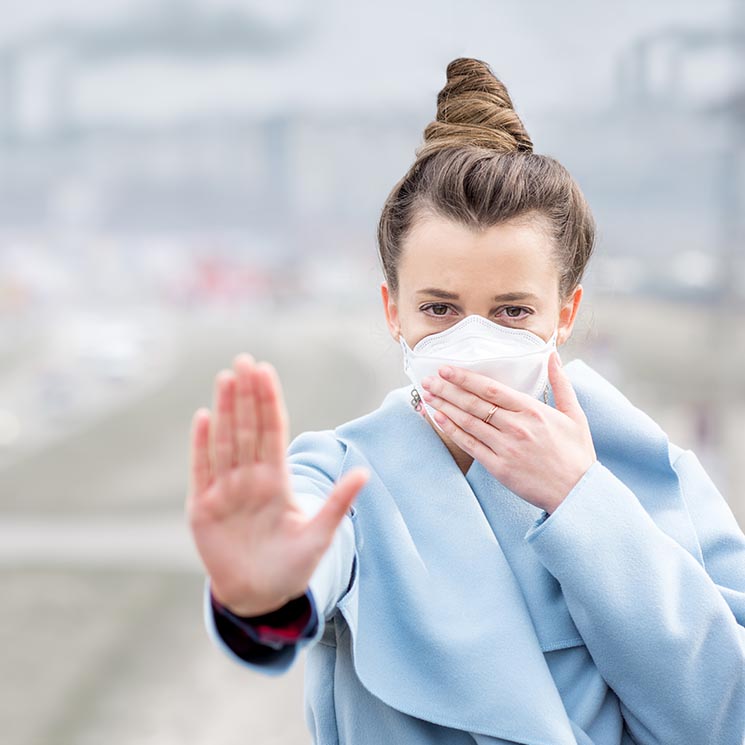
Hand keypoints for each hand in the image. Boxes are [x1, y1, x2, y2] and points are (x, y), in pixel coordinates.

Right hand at [186, 354, 368, 616]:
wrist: (260, 596)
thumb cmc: (292, 565)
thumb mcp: (319, 534)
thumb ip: (337, 503)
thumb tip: (364, 472)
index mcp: (277, 480)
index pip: (273, 432)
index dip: (269, 402)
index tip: (266, 371)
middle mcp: (250, 479)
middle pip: (248, 429)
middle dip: (247, 395)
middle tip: (244, 360)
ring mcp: (225, 491)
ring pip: (225, 442)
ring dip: (226, 411)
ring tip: (226, 378)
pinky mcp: (203, 508)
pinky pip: (201, 470)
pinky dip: (201, 445)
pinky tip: (203, 418)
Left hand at [420, 352, 595, 513]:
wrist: (577, 493)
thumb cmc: (576, 454)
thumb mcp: (574, 415)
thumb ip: (560, 383)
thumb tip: (552, 355)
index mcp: (533, 411)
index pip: (491, 389)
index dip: (466, 378)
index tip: (447, 369)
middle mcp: (516, 427)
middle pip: (474, 403)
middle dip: (448, 389)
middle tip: (428, 379)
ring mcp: (505, 448)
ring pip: (468, 422)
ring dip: (444, 407)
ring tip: (428, 395)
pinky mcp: (499, 467)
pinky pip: (470, 445)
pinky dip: (452, 430)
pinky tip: (439, 419)